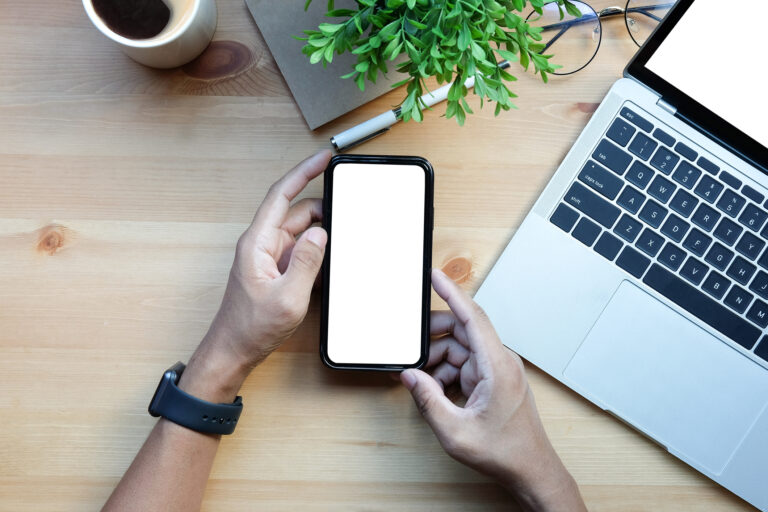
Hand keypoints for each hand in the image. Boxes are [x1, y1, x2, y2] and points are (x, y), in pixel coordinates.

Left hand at [178, 150, 330, 402]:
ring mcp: (269, 257)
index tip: (324, 158)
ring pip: (301, 231)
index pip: (281, 195)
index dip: (303, 172)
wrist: (234, 350)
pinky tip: (330, 261)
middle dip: (322, 207)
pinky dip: (317, 251)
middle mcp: (262, 244)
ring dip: (322, 232)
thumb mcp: (287, 296)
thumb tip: (321, 233)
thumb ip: (306, 262)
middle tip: (348, 207)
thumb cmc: (252, 327)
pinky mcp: (275, 269)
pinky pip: (300, 250)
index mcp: (258, 243)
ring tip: (344, 237)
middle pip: (296, 211)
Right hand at [401, 269, 585, 511]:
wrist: (531, 469)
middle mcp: (500, 361)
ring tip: (422, 380)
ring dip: (438, 360)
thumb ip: (428, 400)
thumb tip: (411, 376)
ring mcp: (498, 369)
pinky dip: (447, 373)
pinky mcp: (494, 379)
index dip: (452, 293)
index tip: (435, 275)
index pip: (473, 317)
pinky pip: (465, 364)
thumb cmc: (505, 452)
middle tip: (411, 348)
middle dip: (433, 337)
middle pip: (462, 331)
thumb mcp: (456, 431)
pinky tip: (436, 390)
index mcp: (497, 366)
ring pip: (460, 348)